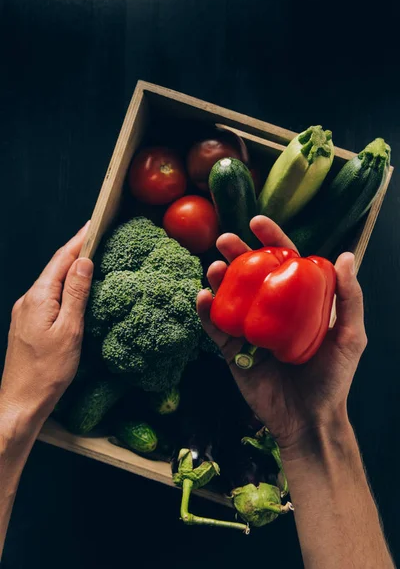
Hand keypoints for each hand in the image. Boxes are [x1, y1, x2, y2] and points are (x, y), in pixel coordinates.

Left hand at [0, 223, 92, 424]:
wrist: (22, 402)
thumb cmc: (47, 372)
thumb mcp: (70, 330)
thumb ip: (77, 294)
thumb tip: (84, 263)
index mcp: (39, 297)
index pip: (61, 260)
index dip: (79, 241)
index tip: (94, 225)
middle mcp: (28, 300)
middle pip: (55, 268)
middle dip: (76, 251)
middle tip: (97, 238)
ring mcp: (26, 312)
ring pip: (52, 282)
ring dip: (71, 270)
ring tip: (91, 259)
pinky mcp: (28, 323)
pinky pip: (49, 297)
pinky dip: (65, 288)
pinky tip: (76, 291)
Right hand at [197, 216, 366, 456]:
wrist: (309, 420)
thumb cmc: (333, 379)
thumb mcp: (350, 336)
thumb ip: (350, 298)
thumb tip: (344, 255)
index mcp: (299, 303)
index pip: (284, 264)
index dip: (271, 241)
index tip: (257, 222)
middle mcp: (272, 312)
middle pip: (251, 275)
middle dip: (237, 254)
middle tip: (224, 240)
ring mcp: (250, 330)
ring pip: (230, 297)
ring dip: (219, 279)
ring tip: (214, 267)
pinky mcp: (233, 351)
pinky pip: (216, 328)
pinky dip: (207, 312)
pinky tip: (203, 297)